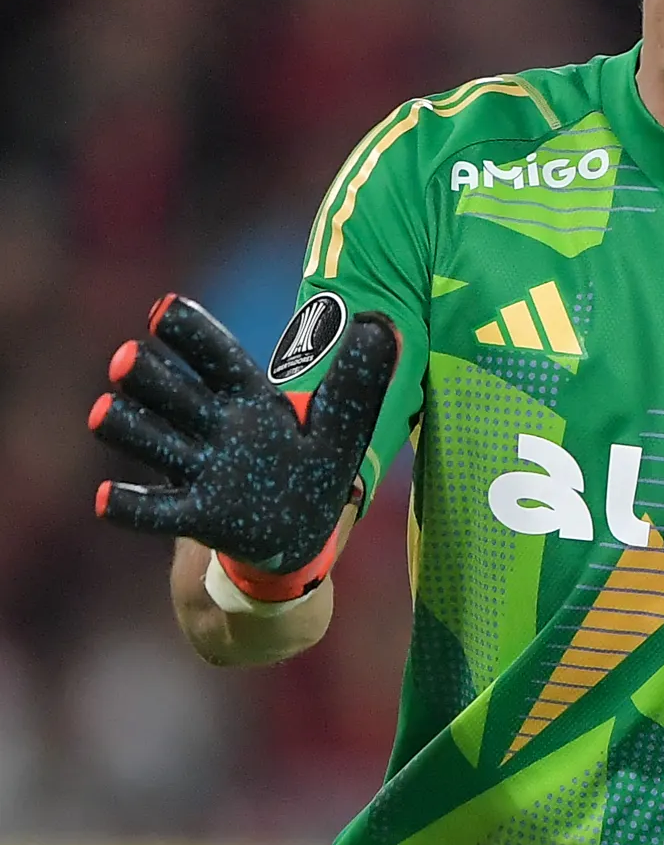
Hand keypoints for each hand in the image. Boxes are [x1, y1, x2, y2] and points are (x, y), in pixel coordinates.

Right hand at [91, 295, 396, 582]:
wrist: (297, 536)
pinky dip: (130, 505)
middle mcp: (214, 427)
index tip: (163, 308)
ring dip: (129, 428)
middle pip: (173, 394)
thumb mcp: (340, 425)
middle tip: (126, 359)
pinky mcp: (194, 515)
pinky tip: (107, 497)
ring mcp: (199, 470)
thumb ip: (355, 380)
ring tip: (103, 413)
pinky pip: (155, 510)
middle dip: (149, 378)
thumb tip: (380, 324)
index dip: (192, 334)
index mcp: (248, 398)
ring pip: (152, 441)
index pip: (217, 358)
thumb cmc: (311, 467)